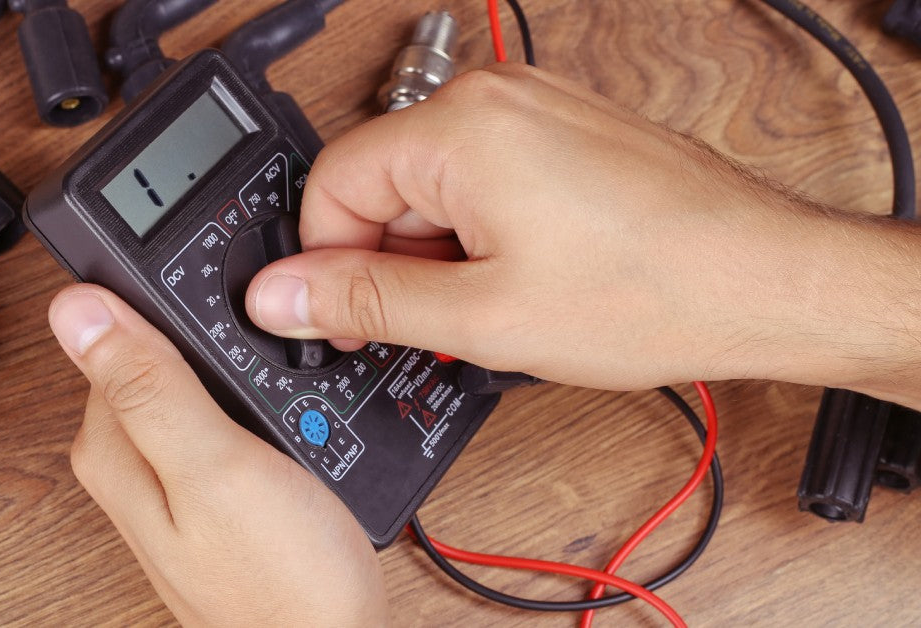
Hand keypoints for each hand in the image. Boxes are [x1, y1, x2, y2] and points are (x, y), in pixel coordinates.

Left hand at [48, 286, 388, 625]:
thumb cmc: (281, 579)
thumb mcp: (215, 466)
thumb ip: (149, 387)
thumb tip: (74, 309)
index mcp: (113, 448)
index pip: (108, 332)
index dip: (163, 299)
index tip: (217, 291)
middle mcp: (131, 464)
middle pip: (151, 357)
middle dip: (204, 336)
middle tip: (265, 336)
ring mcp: (173, 480)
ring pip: (191, 385)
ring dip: (232, 369)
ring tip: (279, 374)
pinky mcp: (213, 492)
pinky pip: (221, 419)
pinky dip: (250, 403)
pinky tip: (283, 412)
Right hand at [246, 63, 920, 398]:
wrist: (765, 281)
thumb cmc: (652, 290)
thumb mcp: (480, 316)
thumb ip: (364, 301)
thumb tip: (278, 294)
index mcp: (458, 128)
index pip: (329, 184)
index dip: (325, 264)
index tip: (340, 319)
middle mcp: (491, 98)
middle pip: (379, 182)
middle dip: (387, 262)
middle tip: (428, 325)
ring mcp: (532, 108)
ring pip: (430, 186)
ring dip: (436, 254)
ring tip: (491, 306)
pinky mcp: (560, 130)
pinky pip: (480, 178)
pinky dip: (477, 234)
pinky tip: (517, 279)